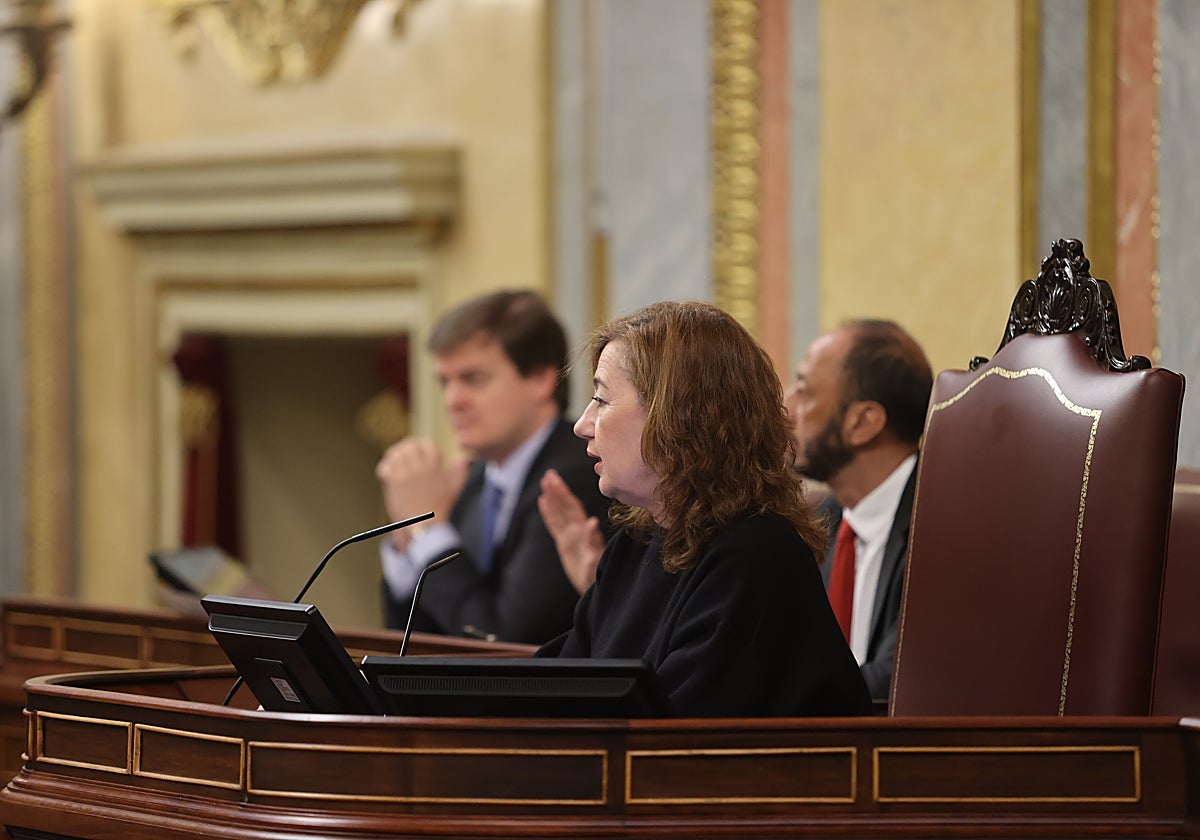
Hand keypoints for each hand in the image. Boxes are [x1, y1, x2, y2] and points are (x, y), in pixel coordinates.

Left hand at [375, 438, 468, 548]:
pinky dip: (384, 467)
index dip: (423, 446)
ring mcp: (406, 475)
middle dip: (406, 447)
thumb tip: (463, 457)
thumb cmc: (440, 508)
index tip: (422, 452)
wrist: (426, 526)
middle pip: (410, 446)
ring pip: (396, 454)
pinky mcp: (394, 484)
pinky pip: (386, 467)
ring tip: (394, 461)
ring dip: (394, 455)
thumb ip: (459, 471)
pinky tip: (386, 473)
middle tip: (404, 453)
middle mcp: (420, 469)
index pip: (428, 445)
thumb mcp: (454, 488)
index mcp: (434, 468)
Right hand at [538, 468, 603, 593]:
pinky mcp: (564, 544)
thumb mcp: (593, 560)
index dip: (562, 494)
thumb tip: (591, 521)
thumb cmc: (595, 576)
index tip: (554, 481)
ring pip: (559, 513)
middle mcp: (575, 532)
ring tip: (545, 482)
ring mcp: (569, 537)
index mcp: (581, 532)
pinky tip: (542, 501)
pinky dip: (548, 513)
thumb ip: (591, 541)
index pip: (570, 508)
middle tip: (548, 475)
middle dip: (556, 491)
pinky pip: (554, 525)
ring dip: (552, 498)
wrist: (594, 587)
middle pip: (563, 507)